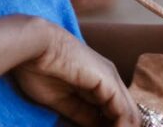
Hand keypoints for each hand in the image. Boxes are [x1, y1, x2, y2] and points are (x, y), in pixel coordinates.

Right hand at [13, 20, 139, 126]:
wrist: (32, 46)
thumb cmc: (38, 68)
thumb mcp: (63, 101)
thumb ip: (83, 115)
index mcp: (97, 81)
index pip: (115, 114)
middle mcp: (109, 78)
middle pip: (126, 115)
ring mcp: (112, 78)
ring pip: (130, 116)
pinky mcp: (110, 81)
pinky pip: (125, 114)